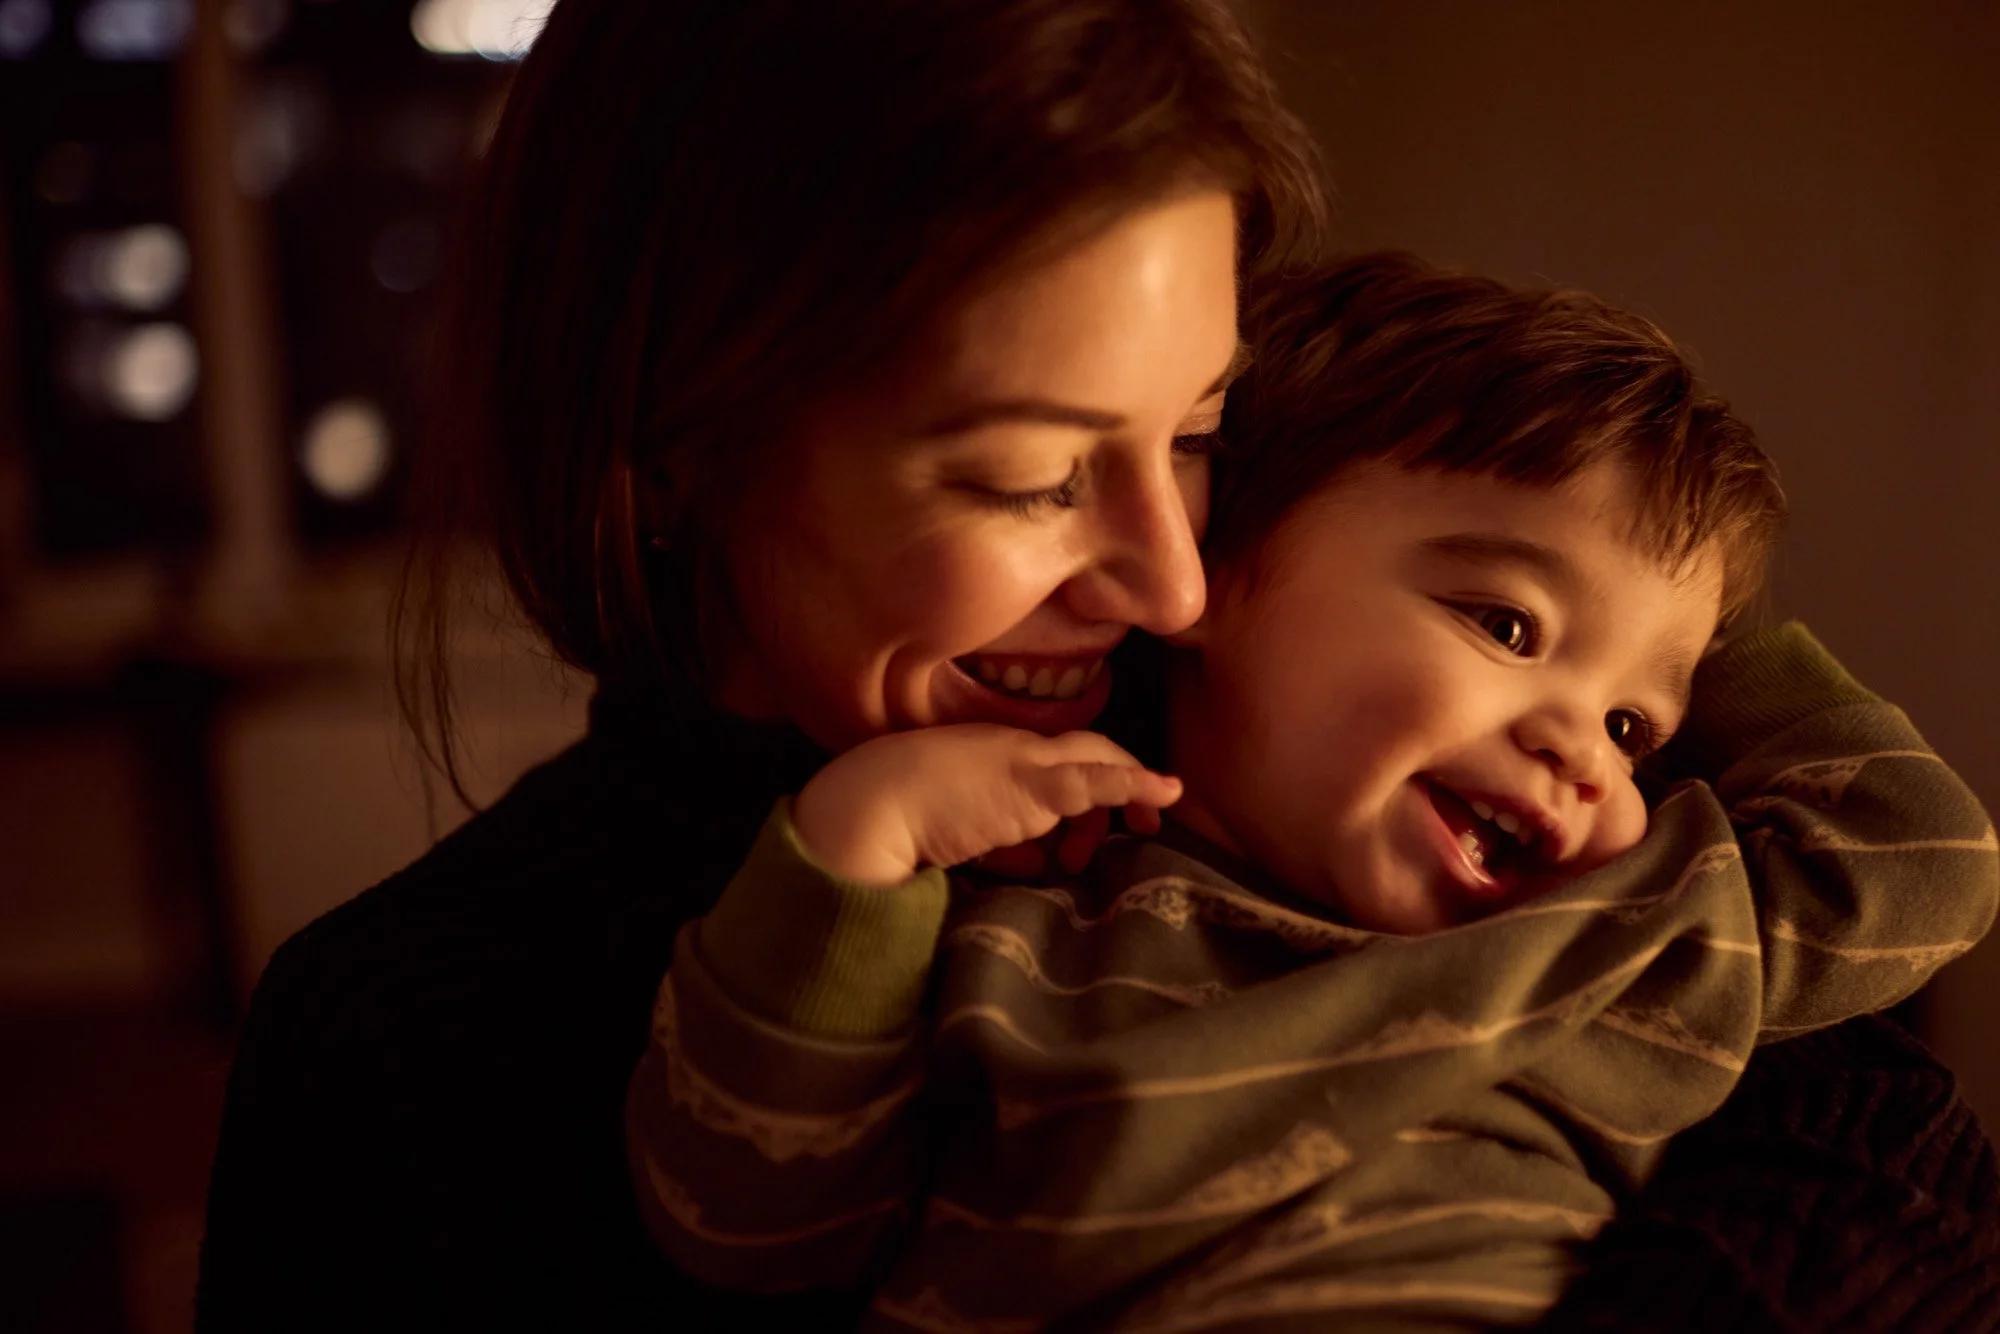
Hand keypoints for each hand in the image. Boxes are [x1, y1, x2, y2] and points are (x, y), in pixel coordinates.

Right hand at [791, 725, 1181, 885]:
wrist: (869, 809)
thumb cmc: (899, 823)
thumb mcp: (961, 835)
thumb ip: (1001, 845)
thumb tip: (1036, 863)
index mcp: (994, 757)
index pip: (1058, 761)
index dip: (1092, 789)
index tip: (1099, 831)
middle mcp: (1014, 748)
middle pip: (1087, 755)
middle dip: (1120, 790)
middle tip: (1138, 830)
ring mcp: (1023, 760)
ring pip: (1094, 766)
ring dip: (1110, 808)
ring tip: (1086, 857)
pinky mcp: (1029, 782)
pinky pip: (1095, 778)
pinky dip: (1134, 783)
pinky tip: (1165, 792)